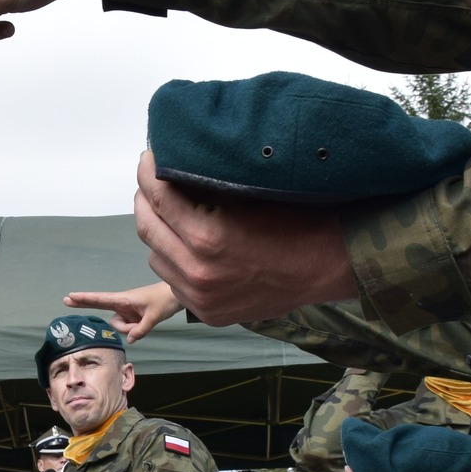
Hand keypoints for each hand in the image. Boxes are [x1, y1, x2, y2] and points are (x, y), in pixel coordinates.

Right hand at [62, 282, 184, 341]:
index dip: (84, 299)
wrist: (176, 295)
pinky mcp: (131, 316)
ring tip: (146, 321)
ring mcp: (126, 311)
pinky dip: (135, 330)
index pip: (100, 299)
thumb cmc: (164, 300)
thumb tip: (130, 340)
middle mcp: (122, 304)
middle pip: (104, 312)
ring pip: (120, 327)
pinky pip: (128, 328)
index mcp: (124, 299)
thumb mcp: (154, 316)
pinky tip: (145, 323)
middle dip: (92, 308)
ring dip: (130, 329)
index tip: (70, 297)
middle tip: (69, 301)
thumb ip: (141, 329)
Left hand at [135, 152, 359, 323]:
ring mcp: (200, 297)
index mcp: (207, 236)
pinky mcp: (206, 312)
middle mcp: (196, 270)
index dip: (147, 172)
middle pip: (147, 228)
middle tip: (150, 182)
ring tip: (170, 215)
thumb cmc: (295, 220)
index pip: (158, 197)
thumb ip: (204, 187)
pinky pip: (174, 281)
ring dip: (158, 233)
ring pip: (155, 257)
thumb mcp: (247, 194)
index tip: (148, 159)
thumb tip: (172, 167)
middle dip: (144, 200)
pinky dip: (174, 261)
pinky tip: (187, 246)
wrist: (327, 265)